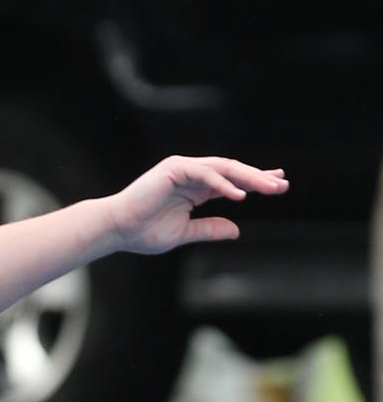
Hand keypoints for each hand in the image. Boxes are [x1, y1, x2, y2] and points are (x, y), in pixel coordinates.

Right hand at [106, 156, 288, 254]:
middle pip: (232, 171)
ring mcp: (181, 169)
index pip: (230, 180)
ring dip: (248, 177)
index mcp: (193, 188)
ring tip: (269, 187)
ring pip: (222, 168)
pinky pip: (204, 173)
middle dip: (258, 177)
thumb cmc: (143, 232)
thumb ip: (209, 228)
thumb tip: (236, 230)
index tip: (278, 183)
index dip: (255, 181)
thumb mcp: (185, 233)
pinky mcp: (173, 169)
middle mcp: (190, 174)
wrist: (118, 230)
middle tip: (282, 184)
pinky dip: (222, 183)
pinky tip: (239, 195)